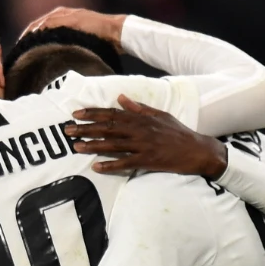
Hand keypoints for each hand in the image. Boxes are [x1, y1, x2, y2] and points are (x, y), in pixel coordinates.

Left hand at [19, 7, 125, 49]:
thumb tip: (54, 61)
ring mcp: (66, 15)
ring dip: (29, 34)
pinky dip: (41, 30)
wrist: (117, 32)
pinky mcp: (71, 18)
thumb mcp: (79, 42)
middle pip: (36, 24)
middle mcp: (62, 13)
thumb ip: (67, 46)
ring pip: (41, 23)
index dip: (28, 38)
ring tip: (21, 46)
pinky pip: (51, 23)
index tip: (20, 50)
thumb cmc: (101, 40)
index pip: (39, 27)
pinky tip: (33, 39)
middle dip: (25, 36)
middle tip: (16, 50)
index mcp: (63, 17)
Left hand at [65, 95, 227, 177]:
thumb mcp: (160, 114)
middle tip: (68, 131)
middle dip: (86, 128)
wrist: (196, 150)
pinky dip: (110, 165)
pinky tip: (96, 167)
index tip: (76, 114)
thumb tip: (122, 98)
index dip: (92, 113)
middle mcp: (139, 130)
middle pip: (108, 128)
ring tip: (76, 147)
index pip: (112, 113)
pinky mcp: (147, 161)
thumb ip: (139, 107)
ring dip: (93, 146)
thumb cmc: (177, 132)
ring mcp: (143, 146)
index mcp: (141, 118)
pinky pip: (125, 163)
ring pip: (113, 145)